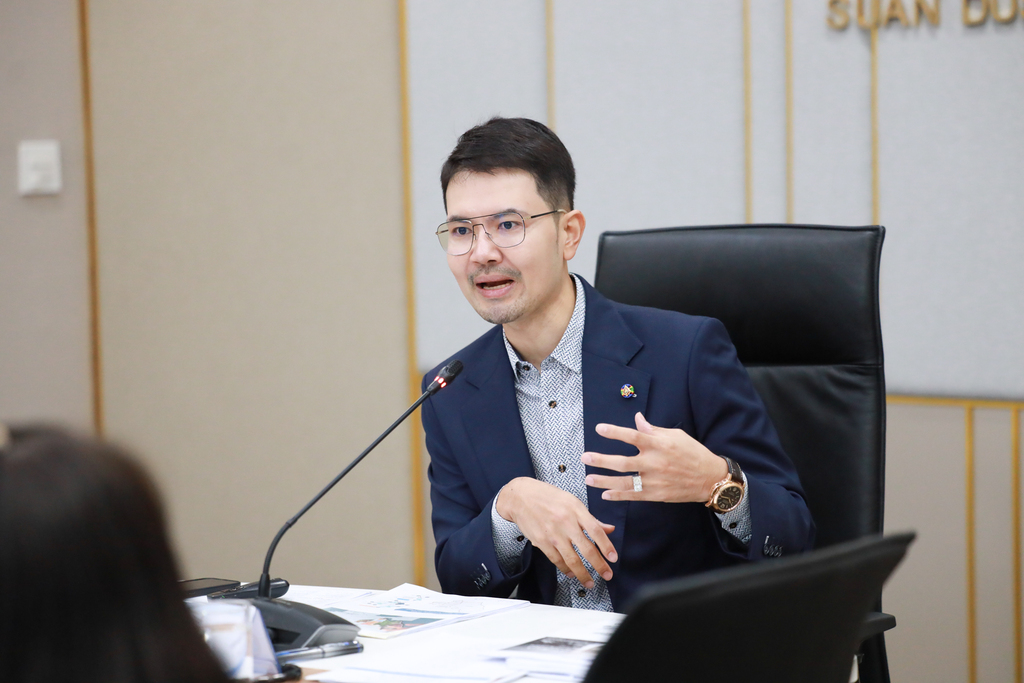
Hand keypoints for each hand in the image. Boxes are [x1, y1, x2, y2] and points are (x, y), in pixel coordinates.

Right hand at [496, 477, 617, 587]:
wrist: (520, 497)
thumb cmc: (547, 496)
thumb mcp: (572, 501)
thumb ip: (590, 518)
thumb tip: (609, 529)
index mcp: (576, 509)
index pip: (596, 531)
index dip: (607, 546)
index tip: (613, 558)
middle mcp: (565, 522)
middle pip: (586, 549)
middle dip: (599, 565)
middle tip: (607, 575)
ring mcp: (553, 534)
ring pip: (572, 559)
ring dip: (583, 574)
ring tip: (589, 582)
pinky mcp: (542, 542)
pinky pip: (557, 560)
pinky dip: (565, 569)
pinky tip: (571, 573)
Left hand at [582, 412, 727, 502]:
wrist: (710, 478)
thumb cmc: (693, 453)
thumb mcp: (676, 436)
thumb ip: (653, 430)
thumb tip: (637, 419)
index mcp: (659, 445)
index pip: (633, 436)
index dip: (615, 432)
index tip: (599, 429)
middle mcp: (655, 463)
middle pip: (623, 462)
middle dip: (601, 460)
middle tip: (585, 457)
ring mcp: (655, 480)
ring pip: (624, 482)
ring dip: (604, 481)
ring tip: (588, 479)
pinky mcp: (656, 494)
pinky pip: (634, 496)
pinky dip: (619, 496)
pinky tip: (605, 495)